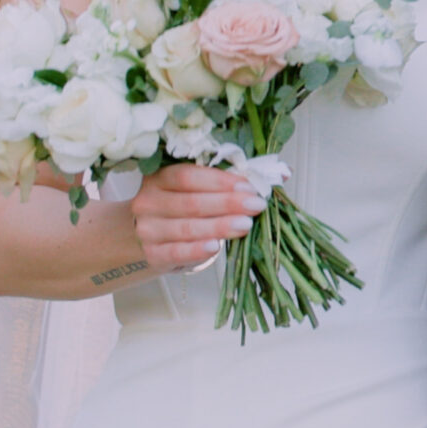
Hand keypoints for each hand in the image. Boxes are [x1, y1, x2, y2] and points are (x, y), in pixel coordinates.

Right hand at [127, 164, 262, 269]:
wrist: (144, 238)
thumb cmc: (178, 209)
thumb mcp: (194, 190)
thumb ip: (228, 181)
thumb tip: (282, 173)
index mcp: (158, 178)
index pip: (188, 176)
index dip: (220, 181)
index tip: (248, 186)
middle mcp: (148, 202)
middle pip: (191, 202)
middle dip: (227, 204)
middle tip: (256, 205)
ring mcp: (147, 229)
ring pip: (186, 228)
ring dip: (219, 226)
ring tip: (245, 224)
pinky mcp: (152, 254)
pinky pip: (176, 252)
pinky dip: (196, 250)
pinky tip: (215, 247)